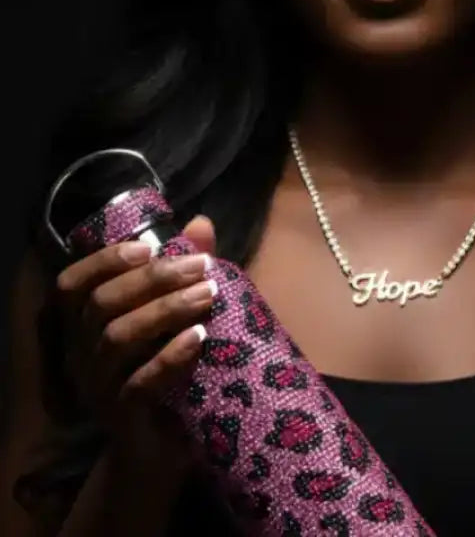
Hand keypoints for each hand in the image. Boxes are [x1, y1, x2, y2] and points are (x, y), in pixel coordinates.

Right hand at [55, 216, 217, 425]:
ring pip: (118, 339)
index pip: (72, 285)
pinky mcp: (121, 416)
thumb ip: (184, 270)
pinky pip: (138, 384)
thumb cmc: (168, 367)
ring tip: (208, 295)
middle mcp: (82, 352)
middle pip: (102, 305)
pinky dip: (169, 357)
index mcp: (86, 325)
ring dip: (166, 311)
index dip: (104, 261)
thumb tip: (200, 223)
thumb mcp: (177, 315)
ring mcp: (98, 386)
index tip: (148, 246)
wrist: (163, 446)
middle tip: (201, 266)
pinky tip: (200, 339)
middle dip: (154, 280)